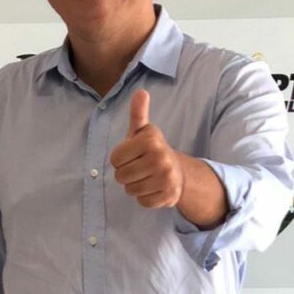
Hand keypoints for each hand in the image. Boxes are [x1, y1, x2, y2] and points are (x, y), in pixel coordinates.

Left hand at [109, 89, 183, 207]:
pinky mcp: (169, 196)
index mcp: (151, 140)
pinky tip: (153, 187)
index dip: (119, 159)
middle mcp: (160, 158)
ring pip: (130, 190)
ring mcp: (166, 178)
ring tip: (145, 177)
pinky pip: (142, 201)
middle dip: (125, 174)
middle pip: (120, 176)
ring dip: (134, 186)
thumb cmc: (152, 150)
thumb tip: (141, 92)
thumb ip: (138, 113)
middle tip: (138, 167)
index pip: (115, 158)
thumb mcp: (143, 131)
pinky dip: (144, 197)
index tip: (131, 155)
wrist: (178, 172)